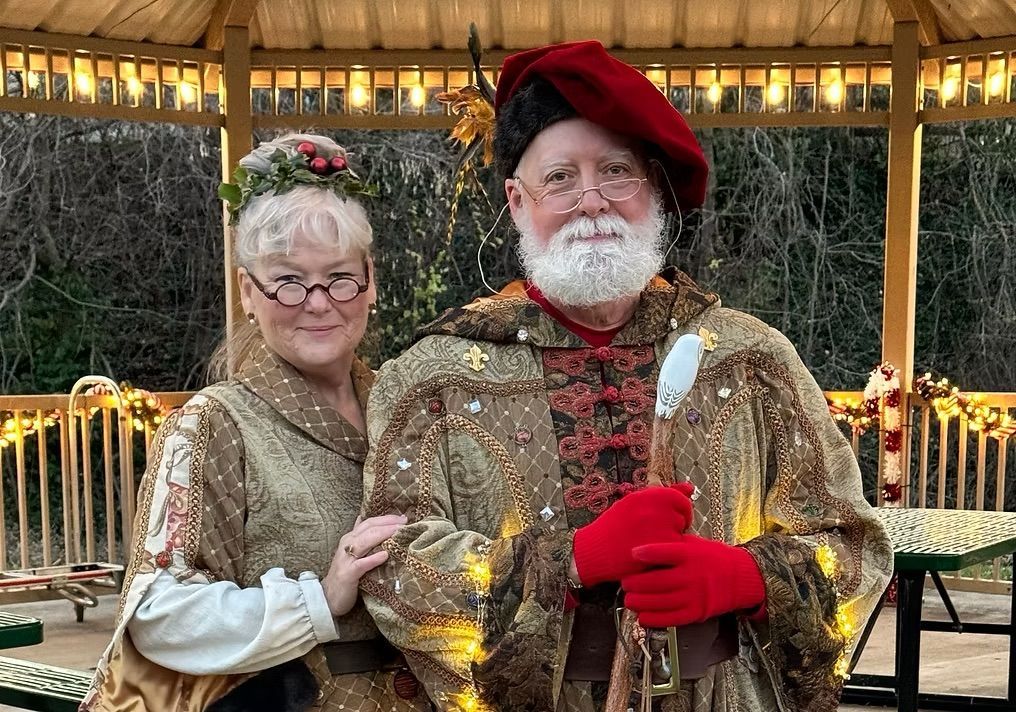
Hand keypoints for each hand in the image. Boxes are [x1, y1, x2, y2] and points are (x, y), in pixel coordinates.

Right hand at [321, 514, 405, 616]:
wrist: (327, 597)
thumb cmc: (345, 575)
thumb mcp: (351, 553)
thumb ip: (358, 537)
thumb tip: (363, 518)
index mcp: (350, 538)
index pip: (369, 522)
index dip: (386, 518)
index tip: (403, 518)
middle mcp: (347, 545)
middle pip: (369, 528)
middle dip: (388, 523)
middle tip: (405, 521)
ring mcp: (346, 559)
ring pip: (365, 541)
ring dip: (383, 534)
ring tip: (398, 532)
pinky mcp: (348, 574)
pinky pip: (361, 564)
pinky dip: (373, 558)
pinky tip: (385, 555)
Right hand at [572, 482, 694, 585]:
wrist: (593, 550)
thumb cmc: (615, 526)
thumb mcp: (634, 503)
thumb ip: (665, 494)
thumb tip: (690, 487)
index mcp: (648, 495)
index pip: (680, 499)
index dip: (679, 511)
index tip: (672, 519)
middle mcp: (654, 508)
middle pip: (682, 517)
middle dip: (676, 526)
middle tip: (657, 534)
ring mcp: (657, 528)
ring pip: (680, 534)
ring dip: (671, 540)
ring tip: (650, 543)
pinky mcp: (659, 548)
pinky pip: (674, 550)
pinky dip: (666, 553)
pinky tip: (651, 554)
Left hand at [621, 535, 765, 627]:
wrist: (740, 577)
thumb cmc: (712, 558)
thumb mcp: (694, 544)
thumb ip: (672, 545)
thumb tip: (644, 544)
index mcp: (691, 555)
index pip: (665, 552)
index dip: (647, 553)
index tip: (632, 553)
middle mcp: (692, 575)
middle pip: (658, 581)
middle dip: (636, 584)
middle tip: (625, 583)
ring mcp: (694, 596)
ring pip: (661, 602)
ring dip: (640, 603)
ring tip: (629, 600)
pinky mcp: (696, 612)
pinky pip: (671, 619)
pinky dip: (653, 619)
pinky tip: (642, 616)